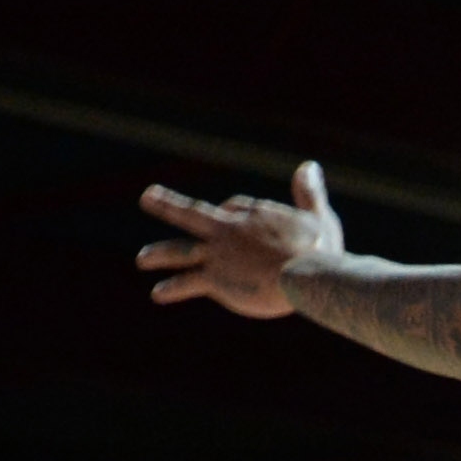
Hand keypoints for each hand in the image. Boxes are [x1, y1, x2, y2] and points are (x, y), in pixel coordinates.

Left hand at [137, 159, 343, 318]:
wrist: (307, 275)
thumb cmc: (319, 248)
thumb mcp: (317, 215)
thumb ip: (308, 193)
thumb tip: (309, 166)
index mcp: (251, 214)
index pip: (234, 208)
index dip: (237, 215)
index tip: (242, 224)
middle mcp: (227, 230)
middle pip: (191, 214)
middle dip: (167, 205)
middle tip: (147, 197)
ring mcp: (218, 254)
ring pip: (181, 250)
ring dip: (160, 254)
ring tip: (142, 259)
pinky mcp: (216, 279)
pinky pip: (188, 282)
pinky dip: (172, 288)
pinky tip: (157, 294)